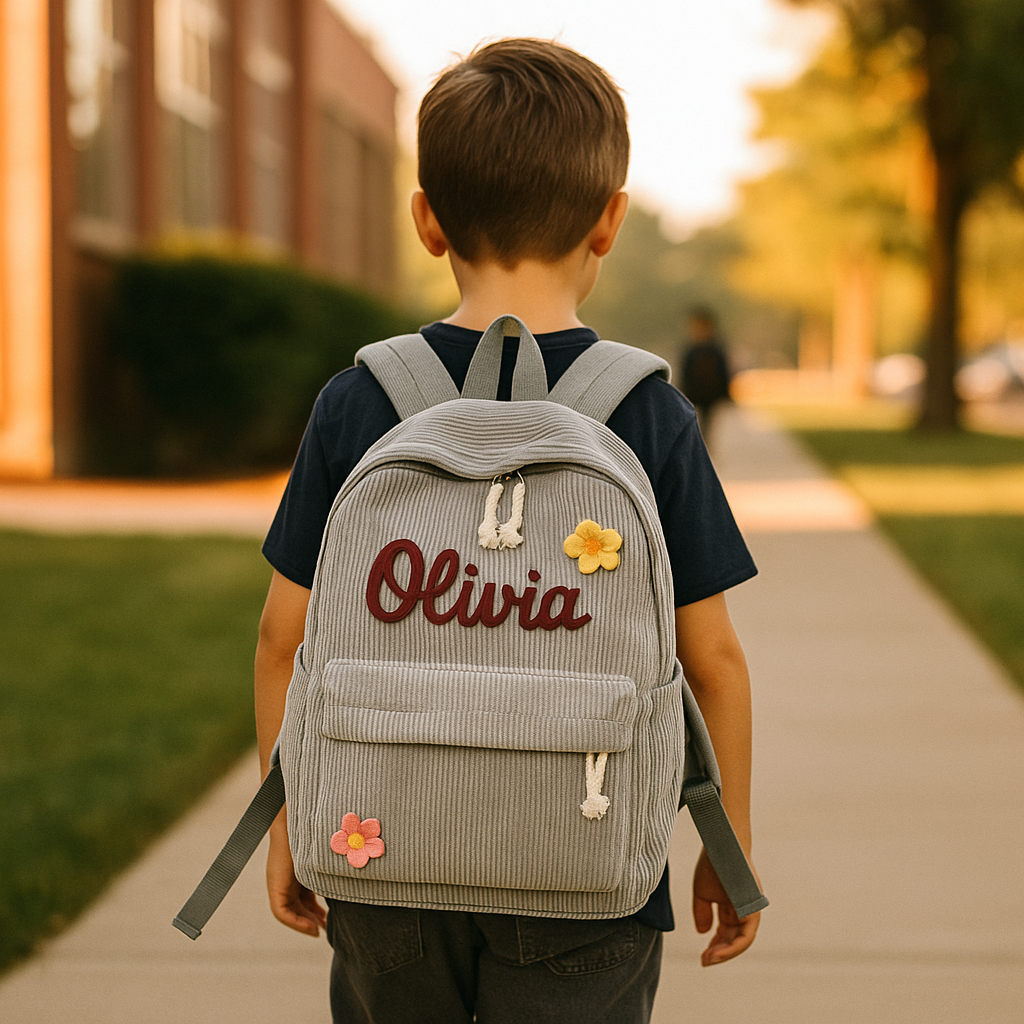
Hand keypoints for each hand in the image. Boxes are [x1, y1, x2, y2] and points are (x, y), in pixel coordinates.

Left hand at [266, 828, 326, 936]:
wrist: (296, 819)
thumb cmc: (316, 832)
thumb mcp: (324, 856)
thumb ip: (329, 869)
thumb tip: (349, 877)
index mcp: (295, 872)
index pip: (302, 899)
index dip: (313, 912)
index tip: (326, 919)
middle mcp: (284, 880)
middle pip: (295, 908)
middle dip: (311, 920)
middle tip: (326, 928)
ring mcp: (278, 883)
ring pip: (288, 913)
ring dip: (304, 924)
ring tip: (319, 931)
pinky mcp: (275, 886)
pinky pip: (282, 912)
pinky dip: (296, 922)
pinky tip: (311, 926)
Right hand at [692, 848, 759, 965]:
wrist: (721, 844)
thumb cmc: (713, 864)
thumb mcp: (703, 892)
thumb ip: (703, 912)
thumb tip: (703, 933)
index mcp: (733, 906)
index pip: (727, 932)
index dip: (715, 945)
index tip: (703, 955)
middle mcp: (745, 910)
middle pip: (735, 939)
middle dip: (719, 953)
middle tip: (704, 961)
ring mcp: (751, 909)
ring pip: (742, 941)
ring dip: (725, 953)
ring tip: (709, 959)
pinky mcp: (754, 908)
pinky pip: (746, 935)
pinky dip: (733, 946)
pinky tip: (717, 951)